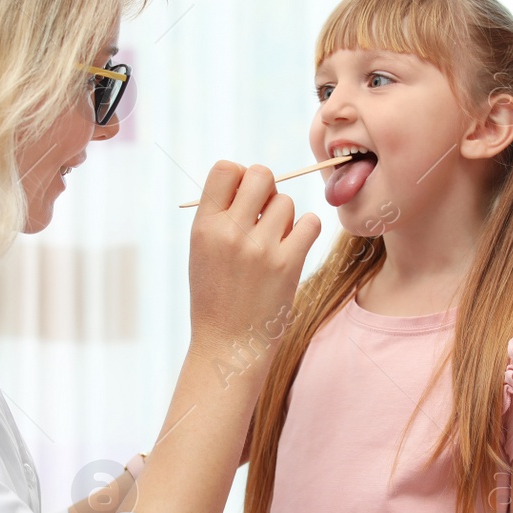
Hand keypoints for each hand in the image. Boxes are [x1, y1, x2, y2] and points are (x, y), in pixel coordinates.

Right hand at [187, 161, 320, 369]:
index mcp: (203, 226)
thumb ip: (219, 214)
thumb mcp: (201, 251)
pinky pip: (310, 222)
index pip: (225, 168)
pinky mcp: (288, 264)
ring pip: (286, 202)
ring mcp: (260, 248)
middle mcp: (230, 232)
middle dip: (266, 188)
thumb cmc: (215, 296)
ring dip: (284, 217)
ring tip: (272, 243)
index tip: (242, 197)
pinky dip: (306, 230)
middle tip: (263, 213)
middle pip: (261, 175)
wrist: (228, 344)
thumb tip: (249, 177)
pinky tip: (293, 246)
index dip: (239, 176)